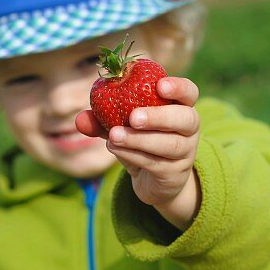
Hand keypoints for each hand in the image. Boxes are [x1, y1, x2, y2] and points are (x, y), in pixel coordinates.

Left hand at [75, 76, 200, 230]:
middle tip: (133, 117)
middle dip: (159, 116)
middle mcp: (188, 129)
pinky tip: (116, 148)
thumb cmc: (140, 145)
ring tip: (114, 136)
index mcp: (179, 108)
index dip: (179, 87)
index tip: (160, 86)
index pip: (189, 92)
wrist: (153, 183)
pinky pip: (155, 163)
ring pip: (169, 144)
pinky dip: (133, 154)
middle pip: (186, 119)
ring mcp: (185, 153)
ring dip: (139, 139)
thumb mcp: (122, 129)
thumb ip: (103, 121)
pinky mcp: (175, 174)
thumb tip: (80, 119)